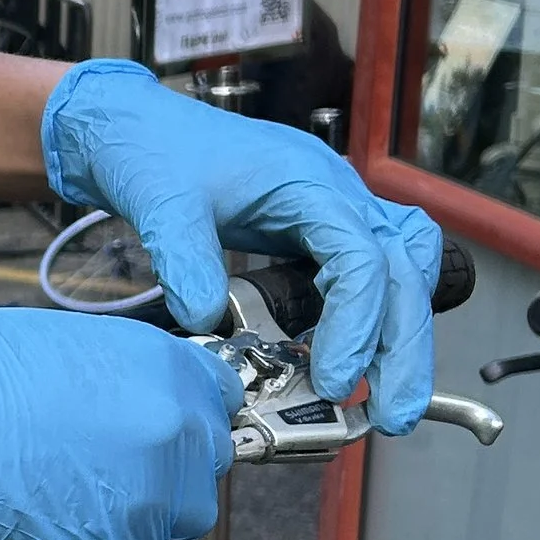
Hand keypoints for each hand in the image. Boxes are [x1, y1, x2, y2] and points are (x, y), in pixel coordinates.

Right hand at [0, 306, 240, 539]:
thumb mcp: (73, 347)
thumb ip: (132, 379)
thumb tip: (149, 403)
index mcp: (167, 372)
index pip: (220, 401)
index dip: (186, 413)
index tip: (164, 425)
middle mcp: (174, 436)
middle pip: (206, 469)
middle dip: (168, 468)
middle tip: (105, 459)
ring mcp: (147, 502)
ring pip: (172, 521)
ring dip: (137, 511)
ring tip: (69, 487)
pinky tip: (52, 513)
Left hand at [42, 61, 441, 432]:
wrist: (135, 126)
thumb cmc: (151, 151)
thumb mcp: (160, 204)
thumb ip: (185, 260)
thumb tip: (209, 323)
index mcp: (307, 180)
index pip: (362, 256)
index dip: (358, 323)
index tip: (337, 381)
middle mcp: (336, 191)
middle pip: (403, 268)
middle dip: (405, 345)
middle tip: (394, 414)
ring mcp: (334, 207)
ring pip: (403, 268)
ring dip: (402, 331)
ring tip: (388, 395)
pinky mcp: (319, 226)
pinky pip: (373, 268)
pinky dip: (376, 311)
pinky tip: (355, 355)